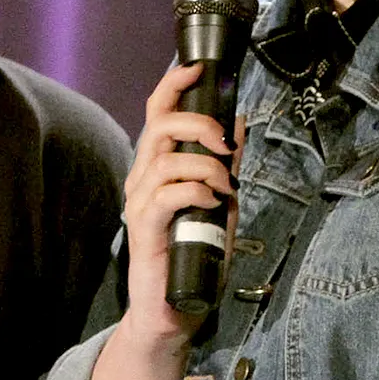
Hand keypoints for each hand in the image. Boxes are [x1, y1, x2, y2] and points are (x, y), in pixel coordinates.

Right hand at [122, 64, 237, 337]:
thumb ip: (226, 165)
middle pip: (159, 128)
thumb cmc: (194, 255)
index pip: (156, 114)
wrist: (174, 309)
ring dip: (206, 165)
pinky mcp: (144, 230)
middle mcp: (142, 179)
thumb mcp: (221, 202)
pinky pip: (166, 196)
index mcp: (157, 167)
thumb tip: (239, 123)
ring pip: (166, 161)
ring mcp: (139, 204)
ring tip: (225, 185)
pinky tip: (213, 202)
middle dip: (198, 124)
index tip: (197, 70)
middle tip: (226, 144)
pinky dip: (195, 191)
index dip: (173, 87)